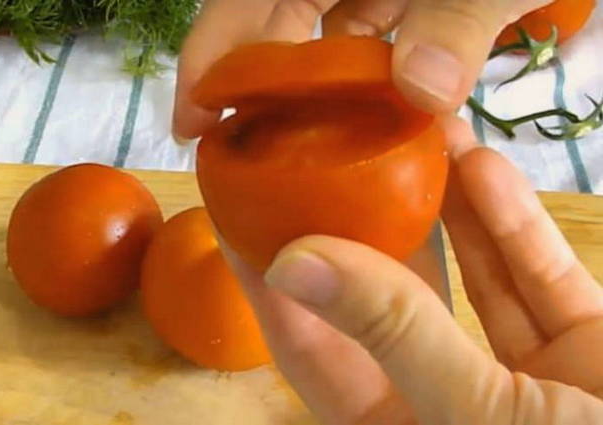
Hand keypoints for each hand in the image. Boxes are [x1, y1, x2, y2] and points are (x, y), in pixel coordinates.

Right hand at [172, 0, 552, 141]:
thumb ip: (456, 21)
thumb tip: (423, 91)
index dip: (212, 52)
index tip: (193, 119)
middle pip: (269, 19)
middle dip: (246, 80)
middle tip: (221, 150)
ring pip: (315, 38)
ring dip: (305, 92)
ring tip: (286, 153)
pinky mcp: (398, 4)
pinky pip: (362, 46)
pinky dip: (358, 87)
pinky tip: (360, 127)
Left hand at [220, 117, 602, 424]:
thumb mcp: (483, 416)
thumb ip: (395, 336)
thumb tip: (296, 264)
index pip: (314, 353)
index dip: (275, 288)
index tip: (240, 221)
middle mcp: (449, 403)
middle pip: (386, 304)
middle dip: (359, 230)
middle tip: (320, 162)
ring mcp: (520, 379)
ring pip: (467, 280)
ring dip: (443, 209)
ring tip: (409, 138)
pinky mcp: (583, 354)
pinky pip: (539, 282)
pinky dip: (512, 228)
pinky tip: (482, 169)